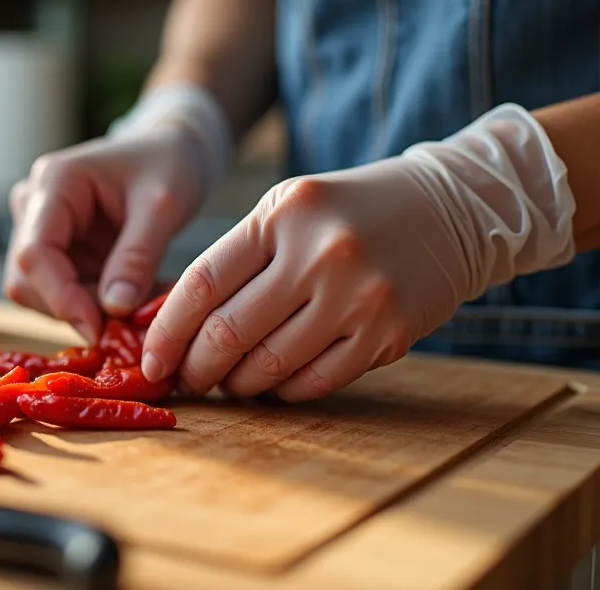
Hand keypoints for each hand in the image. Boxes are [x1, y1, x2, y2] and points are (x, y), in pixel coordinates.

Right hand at [3, 124, 206, 341]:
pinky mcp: (59, 252)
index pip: (33, 253)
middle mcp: (35, 206)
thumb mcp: (163, 206)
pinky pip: (64, 293)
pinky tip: (134, 298)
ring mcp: (43, 230)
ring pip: (41, 294)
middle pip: (27, 279)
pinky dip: (96, 307)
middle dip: (73, 309)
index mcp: (54, 183)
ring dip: (86, 311)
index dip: (59, 297)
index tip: (98, 329)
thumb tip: (114, 310)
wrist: (173, 152)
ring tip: (140, 306)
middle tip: (126, 325)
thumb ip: (138, 257)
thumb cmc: (169, 164)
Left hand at [140, 104, 576, 400]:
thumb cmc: (348, 212)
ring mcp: (357, 295)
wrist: (447, 208)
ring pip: (270, 365)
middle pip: (230, 332)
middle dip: (197, 368)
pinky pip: (316, 380)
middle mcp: (318, 253)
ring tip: (230, 382)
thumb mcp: (288, 210)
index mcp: (281, 215)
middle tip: (188, 379)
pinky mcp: (388, 332)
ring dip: (239, 384)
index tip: (152, 360)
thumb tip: (176, 325)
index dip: (167, 331)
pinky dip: (285, 390)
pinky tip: (276, 383)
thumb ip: (237, 259)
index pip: (202, 284)